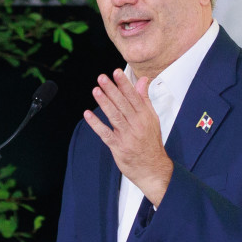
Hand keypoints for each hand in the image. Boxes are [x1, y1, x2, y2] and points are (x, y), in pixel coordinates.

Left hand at [83, 70, 173, 206]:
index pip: (134, 97)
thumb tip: (142, 80)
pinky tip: (88, 114)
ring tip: (96, 90)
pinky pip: (106, 133)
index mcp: (145, 116)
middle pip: (123, 104)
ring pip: (114, 116)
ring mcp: (127, 136)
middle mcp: (137, 125)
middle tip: (102, 78)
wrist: (153, 169)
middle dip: (112, 90)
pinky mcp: (118, 147)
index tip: (116, 72)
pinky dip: (96, 124)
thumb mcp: (152, 119)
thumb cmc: (151, 143)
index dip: (124, 84)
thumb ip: (144, 99)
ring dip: (104, 103)